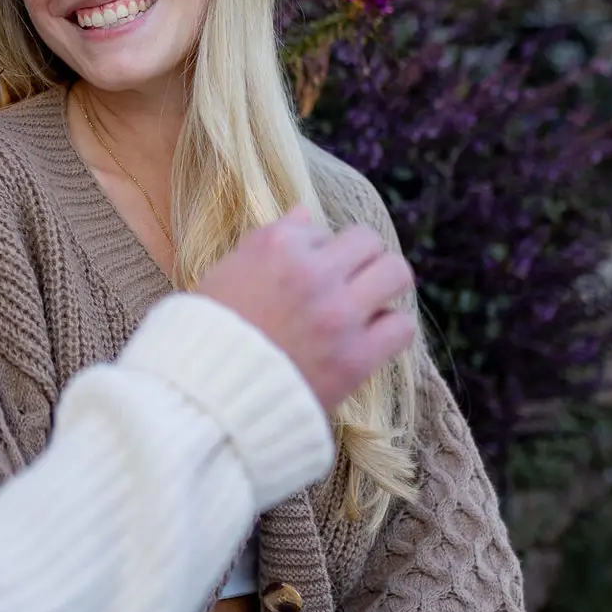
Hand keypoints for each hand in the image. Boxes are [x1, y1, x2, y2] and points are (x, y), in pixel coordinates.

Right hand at [190, 207, 414, 410]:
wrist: (209, 397)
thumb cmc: (210, 332)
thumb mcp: (227, 271)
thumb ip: (268, 239)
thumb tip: (305, 214)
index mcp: (276, 246)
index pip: (319, 228)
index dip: (313, 251)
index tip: (302, 273)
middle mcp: (313, 273)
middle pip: (367, 241)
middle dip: (358, 258)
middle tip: (347, 282)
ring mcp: (338, 314)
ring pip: (395, 273)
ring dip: (383, 285)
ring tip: (368, 303)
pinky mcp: (356, 356)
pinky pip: (402, 326)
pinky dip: (390, 328)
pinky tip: (370, 336)